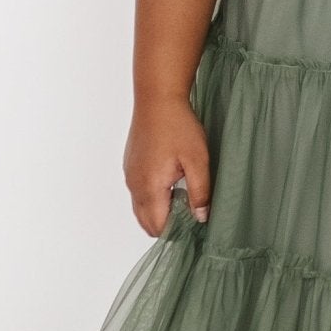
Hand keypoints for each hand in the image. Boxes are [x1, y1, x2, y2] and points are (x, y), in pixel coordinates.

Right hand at [123, 94, 211, 236]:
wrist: (157, 99)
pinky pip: (138, 193)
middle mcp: (134, 185)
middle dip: (167, 225)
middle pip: (146, 222)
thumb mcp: (198, 161)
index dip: (177, 231)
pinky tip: (171, 182)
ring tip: (182, 197)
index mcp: (150, 188)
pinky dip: (152, 198)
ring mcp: (130, 175)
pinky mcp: (130, 166)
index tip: (194, 224)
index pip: (158, 227)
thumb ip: (200, 193)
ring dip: (160, 211)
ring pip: (141, 209)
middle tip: (189, 213)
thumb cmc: (178, 126)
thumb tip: (201, 217)